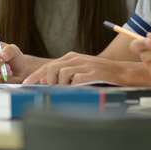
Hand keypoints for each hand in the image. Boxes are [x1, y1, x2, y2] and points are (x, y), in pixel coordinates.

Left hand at [22, 52, 150, 85]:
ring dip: (60, 85)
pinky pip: (75, 80)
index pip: (48, 65)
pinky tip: (76, 90)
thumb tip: (47, 83)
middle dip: (44, 80)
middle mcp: (77, 60)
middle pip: (52, 68)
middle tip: (43, 90)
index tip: (26, 84)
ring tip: (67, 91)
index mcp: (72, 58)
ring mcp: (85, 66)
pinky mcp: (93, 73)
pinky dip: (72, 87)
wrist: (124, 73)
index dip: (35, 76)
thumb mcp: (82, 70)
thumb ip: (66, 75)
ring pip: (61, 74)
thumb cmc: (102, 75)